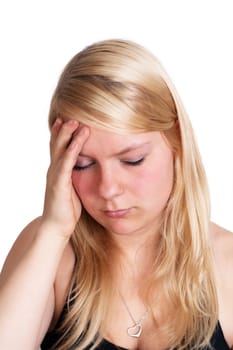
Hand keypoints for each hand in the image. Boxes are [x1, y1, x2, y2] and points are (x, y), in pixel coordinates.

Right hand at [41, 118, 88, 238]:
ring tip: (75, 121)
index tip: (68, 120)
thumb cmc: (67, 210)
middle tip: (70, 115)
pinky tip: (78, 139)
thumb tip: (88, 169)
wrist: (57, 228)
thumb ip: (76, 177)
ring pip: (60, 150)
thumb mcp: (73, 189)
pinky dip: (72, 149)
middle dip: (63, 129)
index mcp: (58, 172)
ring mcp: (55, 176)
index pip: (59, 149)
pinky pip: (66, 163)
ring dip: (67, 134)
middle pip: (57, 145)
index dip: (62, 134)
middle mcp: (54, 171)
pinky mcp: (59, 184)